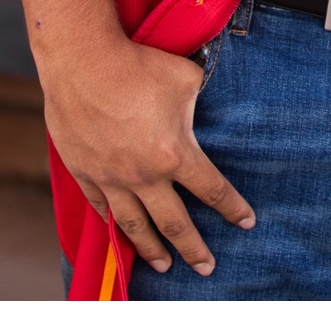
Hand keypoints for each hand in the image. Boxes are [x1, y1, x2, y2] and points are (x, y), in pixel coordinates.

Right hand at [42, 32, 254, 275]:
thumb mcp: (187, 80)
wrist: (84, 64)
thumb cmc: (140, 66)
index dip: (231, 208)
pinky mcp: (84, 172)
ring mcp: (111, 178)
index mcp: (175, 154)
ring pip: (134, 225)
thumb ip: (201, 100)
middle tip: (207, 267)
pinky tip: (120, 234)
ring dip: (150, 249)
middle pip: (174, 222)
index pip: (211, 190)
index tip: (246, 222)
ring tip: (164, 265)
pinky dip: (112, 224)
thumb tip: (210, 102)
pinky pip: (100, 207)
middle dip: (194, 247)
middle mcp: (143, 175)